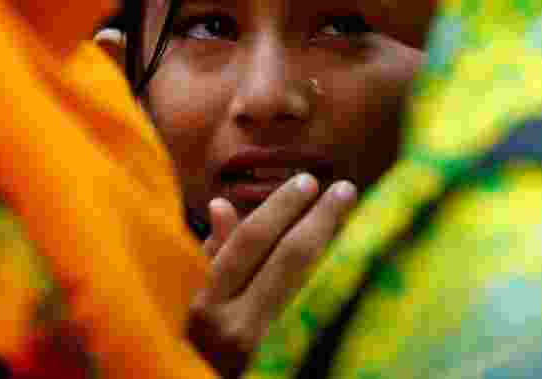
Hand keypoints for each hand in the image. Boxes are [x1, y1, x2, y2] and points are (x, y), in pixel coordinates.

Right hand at [187, 174, 356, 377]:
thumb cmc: (188, 342)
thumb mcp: (186, 298)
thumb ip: (209, 255)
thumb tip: (222, 204)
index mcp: (204, 303)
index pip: (250, 240)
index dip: (281, 206)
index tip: (307, 180)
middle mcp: (235, 326)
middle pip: (289, 259)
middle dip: (320, 218)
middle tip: (344, 188)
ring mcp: (264, 350)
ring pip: (310, 285)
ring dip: (336, 247)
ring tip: (354, 217)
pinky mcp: (285, 363)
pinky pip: (315, 311)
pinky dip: (333, 280)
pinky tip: (350, 258)